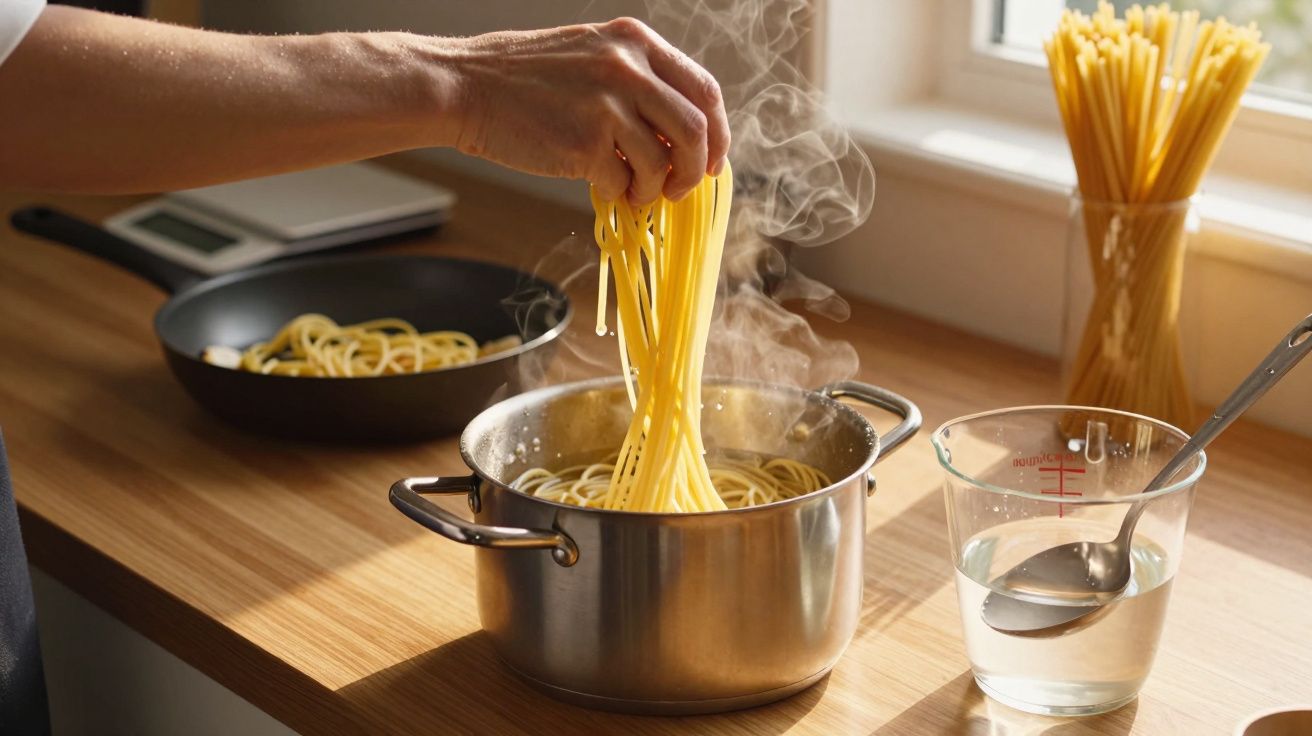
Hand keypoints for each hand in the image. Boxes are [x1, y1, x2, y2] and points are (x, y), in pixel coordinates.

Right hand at [432, 17, 729, 204]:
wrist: (465, 87)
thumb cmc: (526, 79)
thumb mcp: (592, 56)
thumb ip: (638, 83)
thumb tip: (683, 135)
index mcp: (636, 42)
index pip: (704, 90)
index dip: (718, 134)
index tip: (712, 160)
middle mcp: (628, 68)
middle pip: (697, 130)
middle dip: (697, 170)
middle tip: (679, 188)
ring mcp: (607, 105)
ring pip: (663, 163)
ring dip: (654, 188)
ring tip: (634, 192)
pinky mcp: (585, 143)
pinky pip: (623, 182)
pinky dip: (619, 194)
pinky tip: (603, 188)